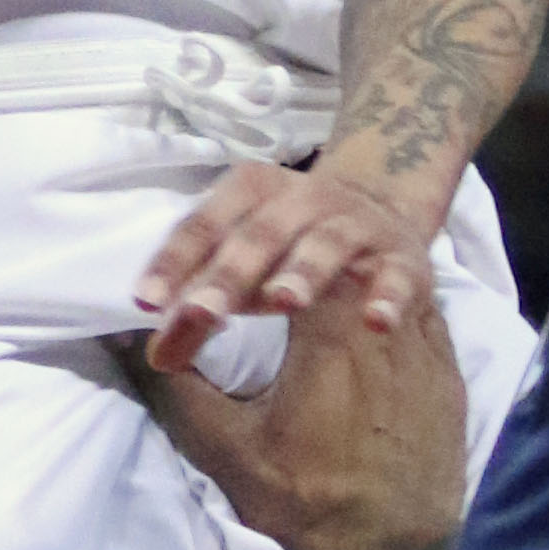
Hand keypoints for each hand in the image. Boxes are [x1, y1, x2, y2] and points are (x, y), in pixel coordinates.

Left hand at [134, 147, 440, 375]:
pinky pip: (396, 276)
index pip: (205, 224)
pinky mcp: (401, 256)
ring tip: (283, 302)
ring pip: (325, 245)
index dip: (174, 261)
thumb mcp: (242, 264)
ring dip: (303, 270)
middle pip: (259, 235)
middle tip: (201, 312)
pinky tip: (376, 323)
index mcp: (252, 191)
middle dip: (229, 273)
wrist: (382, 203)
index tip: (147, 302)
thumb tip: (158, 358)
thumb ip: (200, 307)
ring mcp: (354, 224)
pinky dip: (388, 296)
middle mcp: (302, 198)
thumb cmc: (290, 242)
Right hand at [145, 285, 469, 549]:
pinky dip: (384, 299)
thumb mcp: (226, 449)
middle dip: (292, 259)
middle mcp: (382, 319)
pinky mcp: (448, 369)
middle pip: (335, 253)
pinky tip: (363, 314)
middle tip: (262, 281)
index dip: (244, 263)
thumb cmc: (310, 501)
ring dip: (342, 272)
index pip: (280, 260)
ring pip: (380, 273)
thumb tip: (131, 342)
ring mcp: (426, 342)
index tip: (219, 285)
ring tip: (309, 288)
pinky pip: (418, 308)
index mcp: (329, 326)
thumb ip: (177, 389)